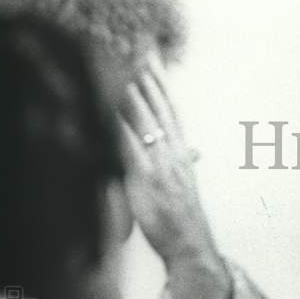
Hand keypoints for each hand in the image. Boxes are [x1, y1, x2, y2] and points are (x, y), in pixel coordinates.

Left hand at [118, 51, 218, 267]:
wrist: (191, 248)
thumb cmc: (185, 222)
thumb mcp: (186, 188)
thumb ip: (184, 164)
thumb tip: (191, 151)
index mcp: (183, 156)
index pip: (172, 112)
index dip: (161, 85)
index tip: (152, 61)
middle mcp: (175, 156)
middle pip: (160, 109)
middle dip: (147, 79)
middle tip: (134, 51)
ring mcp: (161, 167)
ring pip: (146, 123)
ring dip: (132, 95)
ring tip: (119, 70)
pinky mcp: (147, 181)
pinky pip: (130, 149)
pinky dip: (119, 129)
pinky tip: (108, 112)